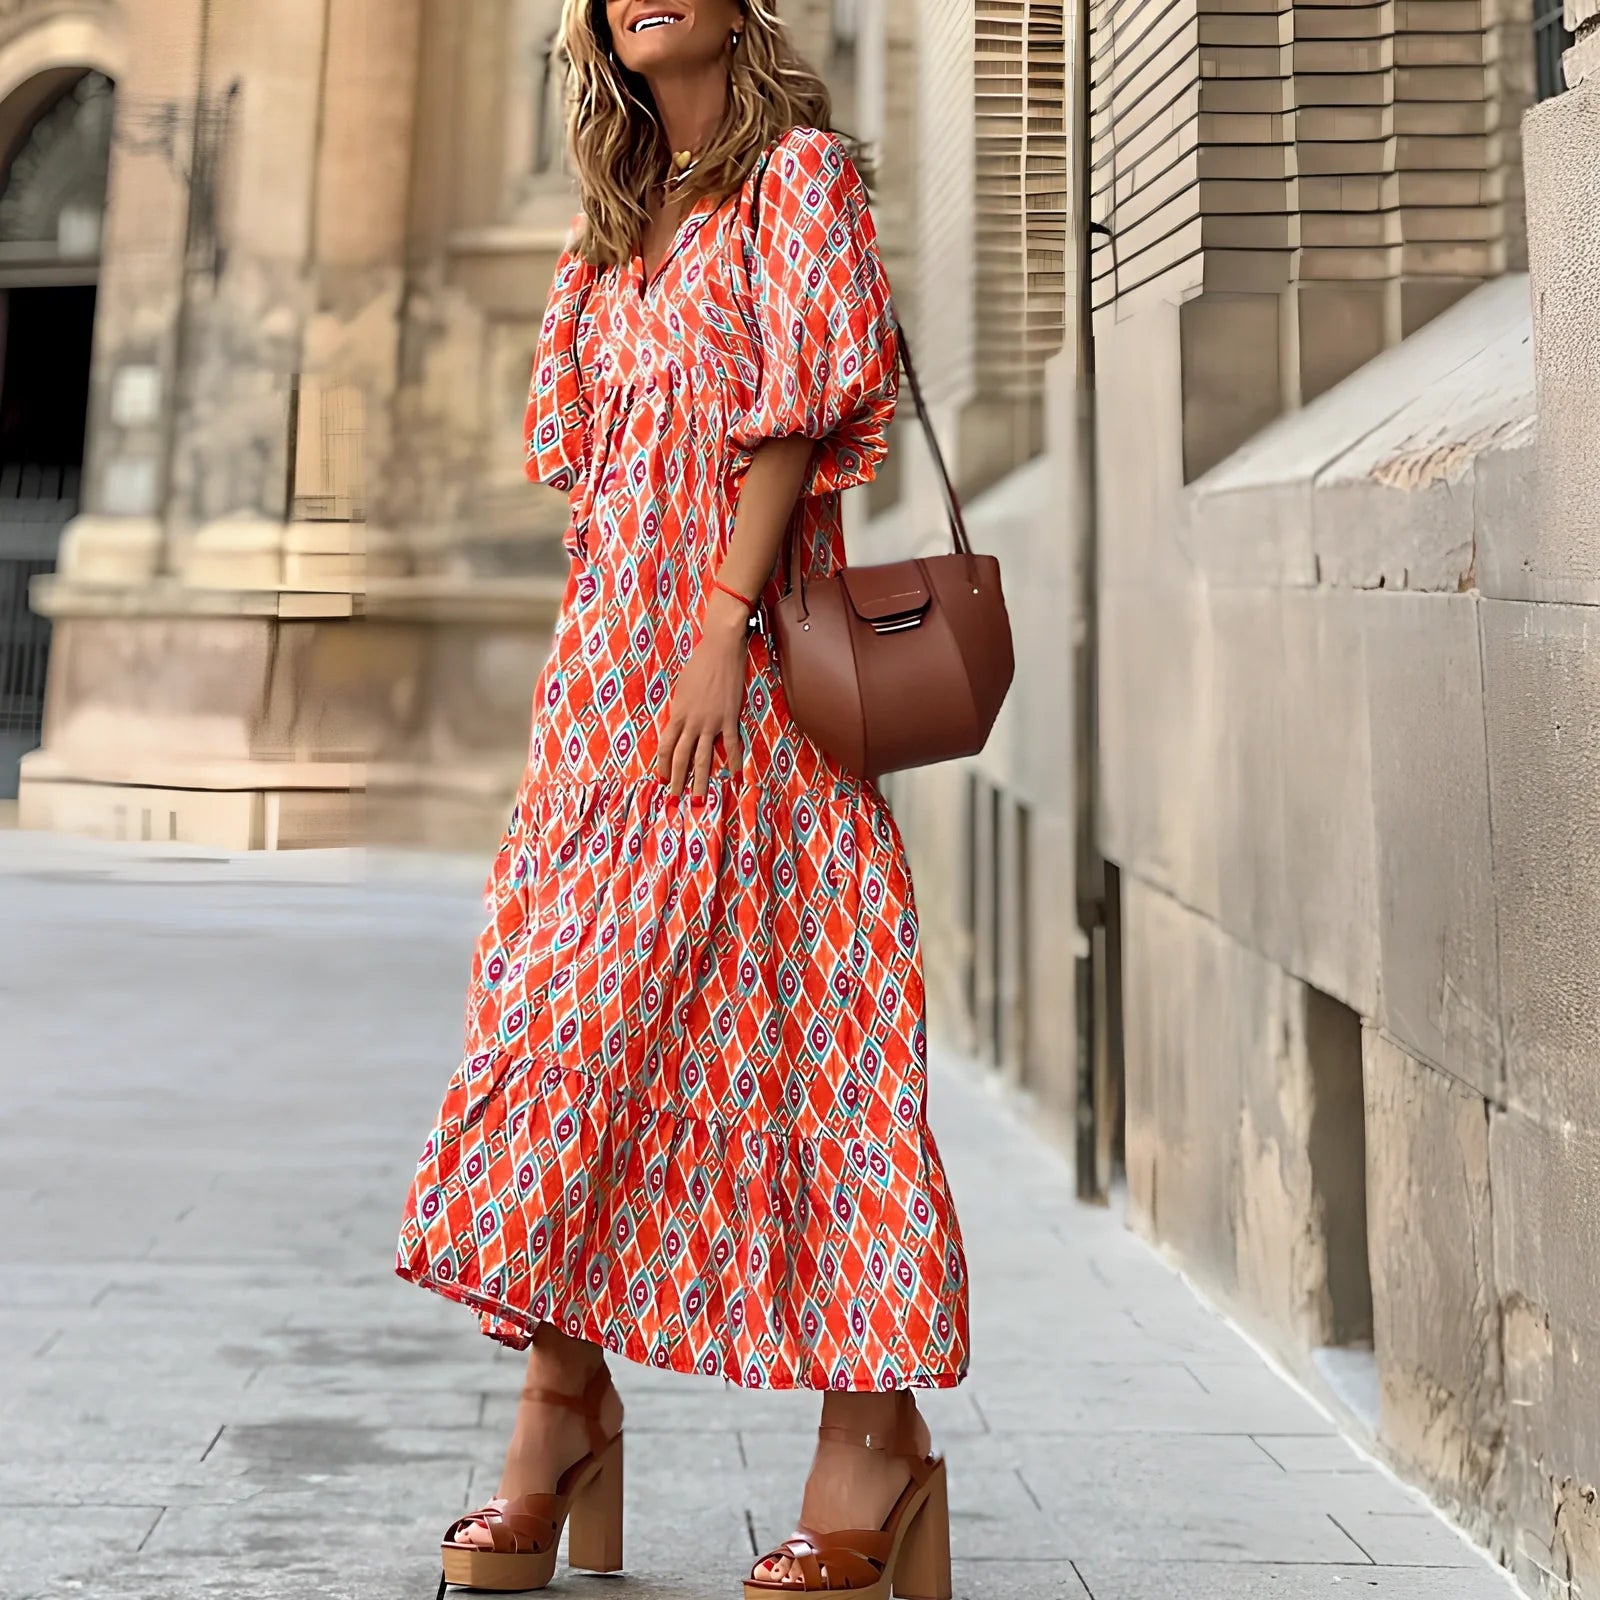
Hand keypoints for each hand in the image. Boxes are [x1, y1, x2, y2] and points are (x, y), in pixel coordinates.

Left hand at [655, 591, 750, 799]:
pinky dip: (732, 762)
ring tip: (699, 800)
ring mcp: (711, 721)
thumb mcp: (681, 689)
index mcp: (677, 714)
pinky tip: (732, 776)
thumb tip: (680, 726)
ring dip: (700, 781)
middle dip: (677, 781)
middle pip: (681, 758)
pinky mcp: (729, 717)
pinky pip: (731, 745)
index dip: (662, 766)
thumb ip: (681, 710)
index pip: (665, 747)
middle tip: (674, 801)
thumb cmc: (698, 665)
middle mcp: (692, 722)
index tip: (662, 780)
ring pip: (703, 757)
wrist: (720, 649)